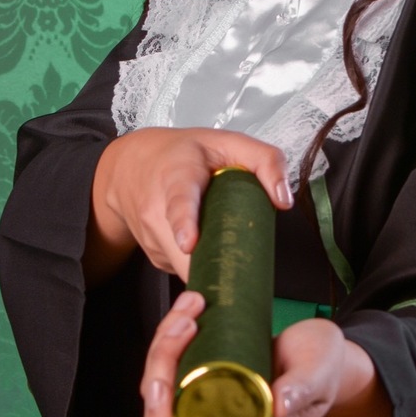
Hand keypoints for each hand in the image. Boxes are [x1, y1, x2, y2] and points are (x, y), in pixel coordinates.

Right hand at [84, 127, 292, 285]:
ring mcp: (152, 238)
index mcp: (177, 177)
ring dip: (213, 268)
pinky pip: (184, 270)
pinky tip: (209, 247)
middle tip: (243, 274)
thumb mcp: (228, 142)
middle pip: (183, 252)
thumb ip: (265, 160)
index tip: (188, 243)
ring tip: (229, 250)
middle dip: (214, 267)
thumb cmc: (184, 154)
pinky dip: (203, 266)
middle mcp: (156, 210)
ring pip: (187, 267)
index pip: (178, 202)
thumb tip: (283, 200)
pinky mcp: (156, 257)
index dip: (184, 224)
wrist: (132, 166)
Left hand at [140, 293, 390, 416]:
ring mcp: (213, 411)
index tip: (163, 380)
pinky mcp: (206, 386)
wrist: (324, 354)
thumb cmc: (325, 368)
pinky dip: (172, 339)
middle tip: (185, 320)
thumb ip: (303, 388)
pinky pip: (174, 370)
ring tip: (191, 306)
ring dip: (165, 344)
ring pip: (163, 389)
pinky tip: (187, 311)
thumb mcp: (320, 373)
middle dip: (161, 365)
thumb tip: (278, 407)